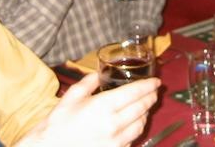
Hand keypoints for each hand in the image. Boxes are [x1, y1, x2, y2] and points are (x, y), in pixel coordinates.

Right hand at [16, 73, 159, 146]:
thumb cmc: (58, 123)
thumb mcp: (72, 96)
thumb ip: (89, 82)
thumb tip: (98, 74)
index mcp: (104, 106)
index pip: (135, 93)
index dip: (148, 86)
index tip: (156, 82)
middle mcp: (114, 124)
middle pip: (142, 108)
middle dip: (151, 98)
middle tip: (154, 91)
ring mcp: (116, 141)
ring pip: (140, 125)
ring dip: (145, 114)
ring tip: (145, 106)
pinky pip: (132, 139)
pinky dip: (136, 129)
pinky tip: (133, 124)